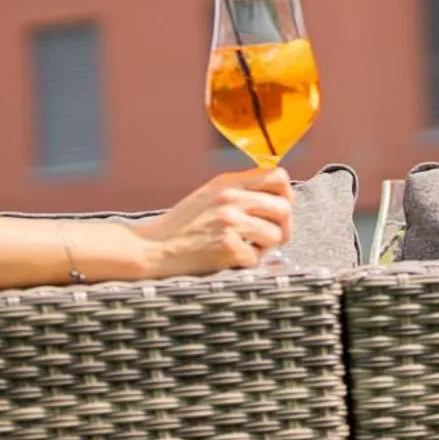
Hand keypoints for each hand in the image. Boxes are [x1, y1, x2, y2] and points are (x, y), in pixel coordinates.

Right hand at [136, 167, 294, 275]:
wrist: (152, 248)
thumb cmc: (182, 226)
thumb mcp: (209, 195)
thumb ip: (240, 191)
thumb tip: (278, 198)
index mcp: (228, 182)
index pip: (278, 176)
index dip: (286, 195)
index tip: (277, 211)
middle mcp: (231, 197)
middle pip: (285, 208)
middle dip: (283, 227)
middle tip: (270, 238)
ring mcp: (229, 222)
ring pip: (277, 235)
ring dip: (265, 248)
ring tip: (246, 249)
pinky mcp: (227, 247)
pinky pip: (257, 258)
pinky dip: (246, 263)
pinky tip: (229, 259)